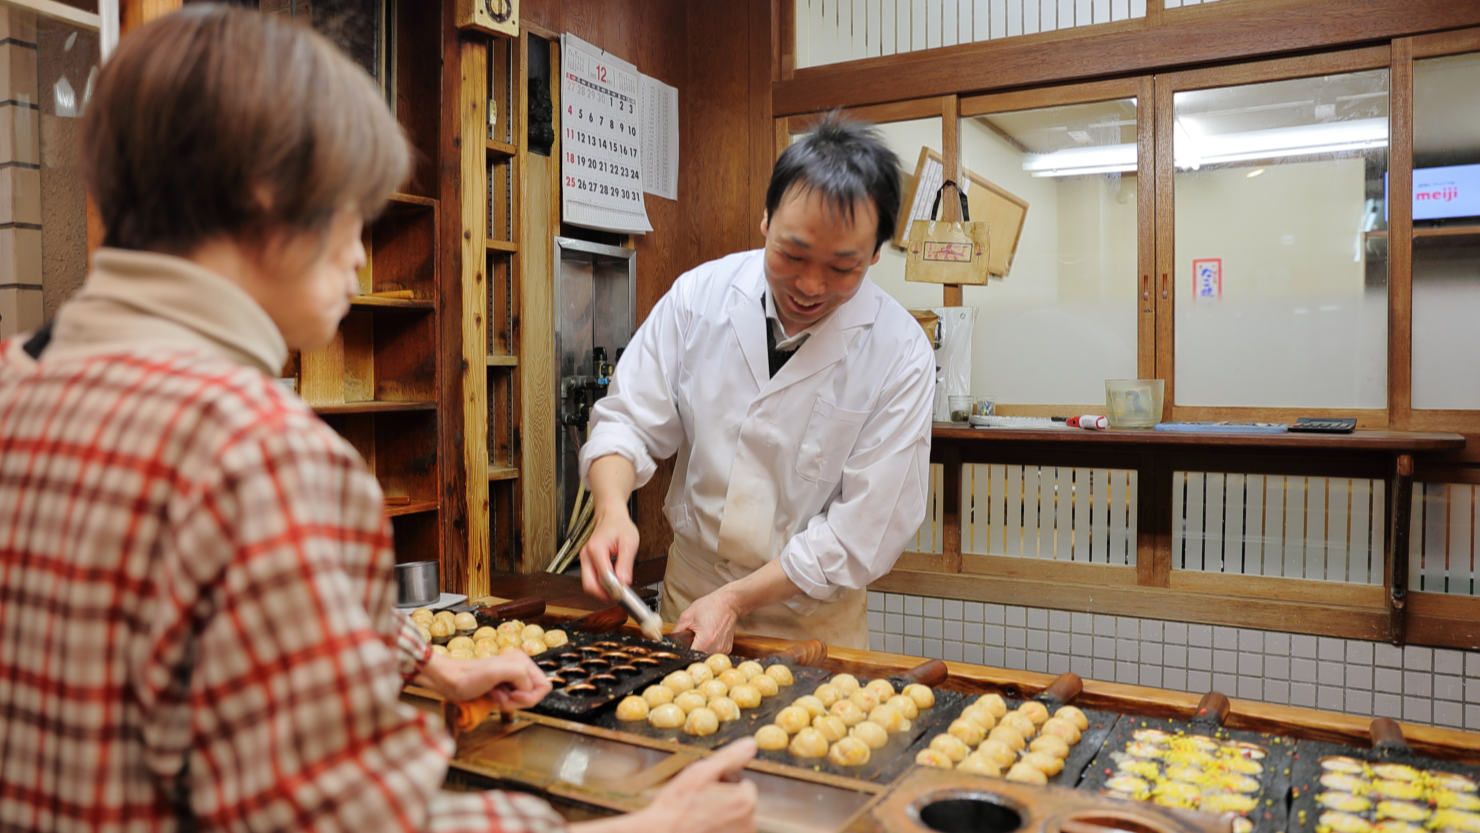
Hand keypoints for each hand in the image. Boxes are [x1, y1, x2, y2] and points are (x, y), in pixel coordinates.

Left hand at [418, 650, 550, 708]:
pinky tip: (492, 696)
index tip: (513, 695)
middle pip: (534, 694)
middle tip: (501, 696)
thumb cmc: (468, 677)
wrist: (449, 680)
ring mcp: (511, 677)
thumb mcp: (495, 672)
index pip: (544, 686)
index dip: (530, 696)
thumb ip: (519, 674)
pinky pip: (513, 701)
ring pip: (524, 699)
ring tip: (494, 695)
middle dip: (519, 700)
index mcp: (522, 661)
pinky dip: (504, 702)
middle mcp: (519, 668)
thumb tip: (527, 687)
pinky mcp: (503, 686)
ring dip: (509, 702)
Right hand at [580, 505, 639, 601]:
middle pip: (589, 585)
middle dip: (604, 595)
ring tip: (618, 590)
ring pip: (588, 584)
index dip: (613, 589)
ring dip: (602, 591)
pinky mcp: (587, 562)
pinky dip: (600, 585)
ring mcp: (585, 559)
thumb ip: (626, 563)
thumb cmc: (619, 525)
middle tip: (619, 596)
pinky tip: (612, 584)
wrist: (610, 516)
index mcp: (596, 549)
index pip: (602, 576)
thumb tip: (624, 582)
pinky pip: (590, 579)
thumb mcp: (629, 542)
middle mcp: (586, 555)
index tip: (624, 594)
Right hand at [631, 739, 758, 832]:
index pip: (744, 785)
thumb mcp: (701, 773)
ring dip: (720, 818)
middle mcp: (749, 824)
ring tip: (698, 818)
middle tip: (700, 805)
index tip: (705, 792)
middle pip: (740, 803)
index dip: (723, 785)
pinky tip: (700, 829)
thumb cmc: (677, 806)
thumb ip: (730, 757)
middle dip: (724, 802)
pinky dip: (717, 830)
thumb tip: (751, 743)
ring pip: (734, 820)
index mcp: (746, 801)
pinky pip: (727, 831)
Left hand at [673, 588, 740, 653]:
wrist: (728, 603)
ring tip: (700, 640)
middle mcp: (716, 648)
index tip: (681, 650)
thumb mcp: (687, 616)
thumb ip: (677, 631)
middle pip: (698, 659)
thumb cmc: (710, 606)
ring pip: (706, 658)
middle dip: (691, 653)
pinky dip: (708, 649)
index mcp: (706, 641)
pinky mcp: (726, 649)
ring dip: (700, 652)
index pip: (690, 657)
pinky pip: (714, 654)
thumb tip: (669, 641)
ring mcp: (723, 650)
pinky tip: (708, 640)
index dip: (683, 655)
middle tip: (689, 643)